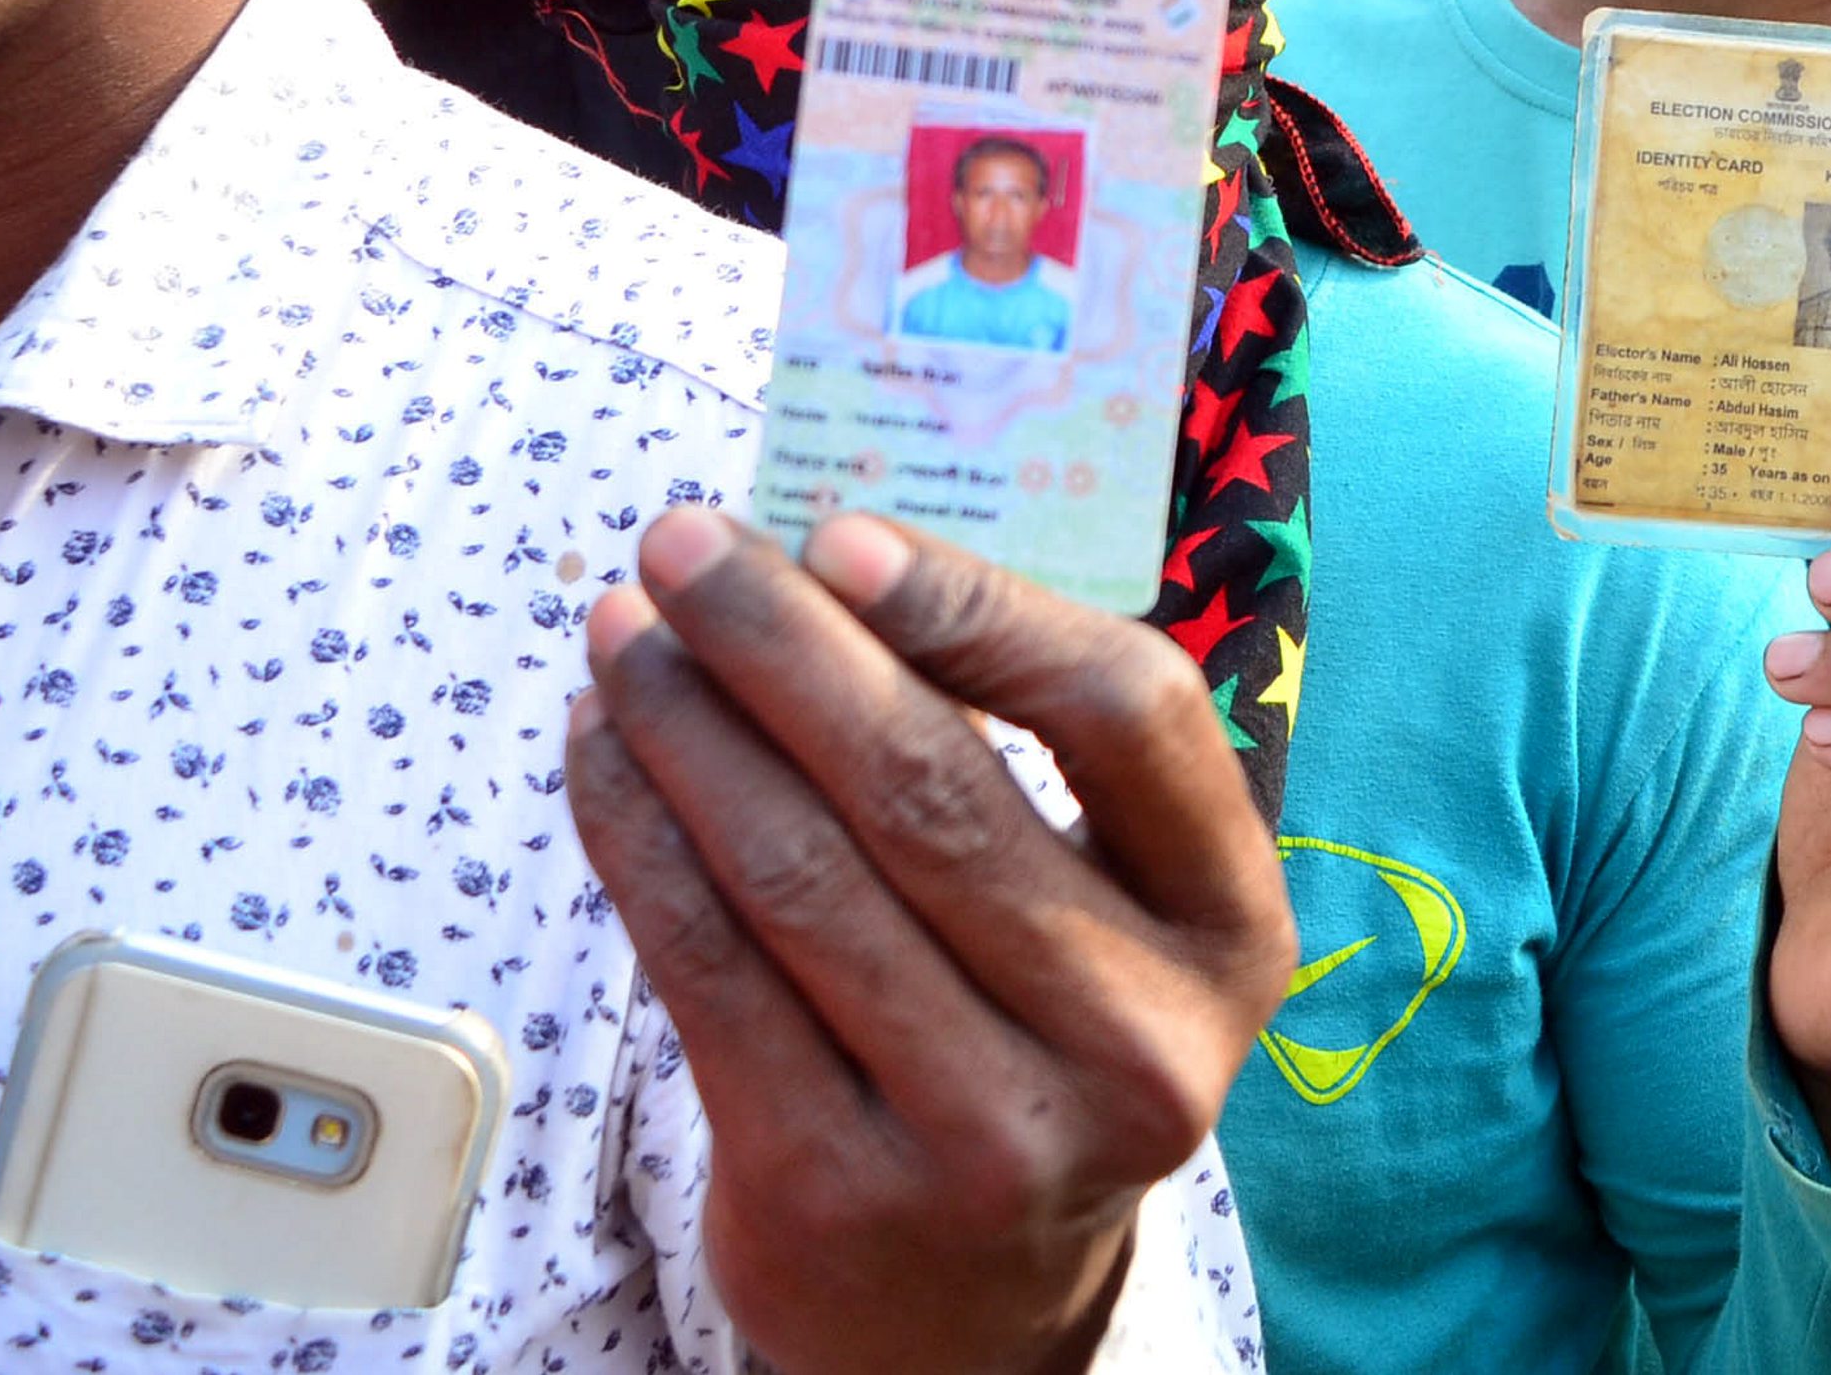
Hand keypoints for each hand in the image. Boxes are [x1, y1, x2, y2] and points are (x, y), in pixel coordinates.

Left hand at [569, 507, 1293, 1374]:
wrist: (972, 1310)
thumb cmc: (1030, 1031)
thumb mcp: (1107, 911)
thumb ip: (1031, 752)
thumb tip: (832, 559)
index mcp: (1229, 929)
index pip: (1132, 714)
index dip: (980, 607)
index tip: (840, 533)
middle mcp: (1135, 1039)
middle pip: (934, 789)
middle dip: (781, 643)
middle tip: (679, 543)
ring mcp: (988, 1131)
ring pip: (800, 875)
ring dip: (685, 727)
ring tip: (619, 633)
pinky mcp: (834, 1190)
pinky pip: (707, 972)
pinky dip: (637, 837)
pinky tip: (601, 752)